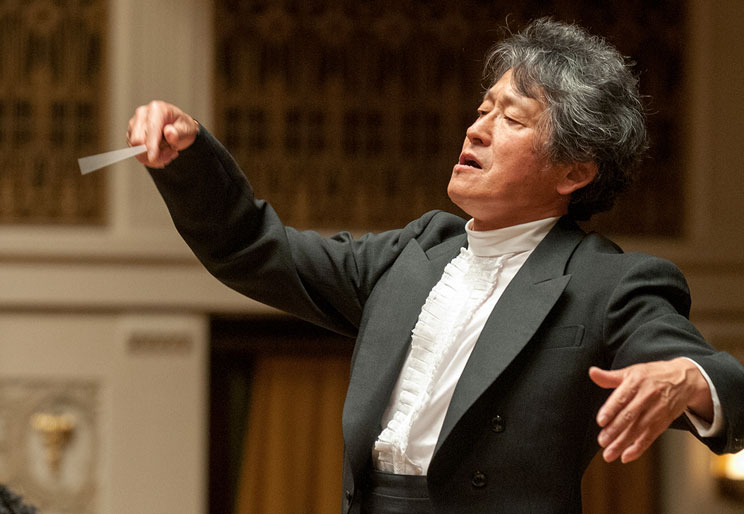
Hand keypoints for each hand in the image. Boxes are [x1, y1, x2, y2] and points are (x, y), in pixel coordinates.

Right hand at [127, 100, 198, 167]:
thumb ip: (179, 133)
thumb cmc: (182, 127)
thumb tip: (169, 132)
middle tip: (170, 154)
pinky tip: (159, 154)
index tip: (153, 158)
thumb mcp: (187, 130)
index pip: (150, 129)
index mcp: (157, 109)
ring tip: (167, 153)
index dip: (151, 146)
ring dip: (152, 157)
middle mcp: (143, 113)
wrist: (178, 129)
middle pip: (138, 140)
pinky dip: (147, 157)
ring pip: (135, 148)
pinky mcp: (131, 133)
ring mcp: (135, 123)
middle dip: (153, 153)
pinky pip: (134, 151)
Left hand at [589, 358, 712, 462]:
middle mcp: (647, 397)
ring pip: (638, 429)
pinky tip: (626, 456)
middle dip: (615, 430)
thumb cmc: (653, 375)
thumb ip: (610, 377)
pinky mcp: (664, 422)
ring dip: (623, 443)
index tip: (600, 421)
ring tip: (609, 454)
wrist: (684, 380)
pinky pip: (650, 437)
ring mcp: (657, 411)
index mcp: (636, 382)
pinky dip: (638, 448)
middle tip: (602, 441)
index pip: (622, 398)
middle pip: (629, 416)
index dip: (611, 410)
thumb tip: (592, 373)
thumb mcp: (631, 371)